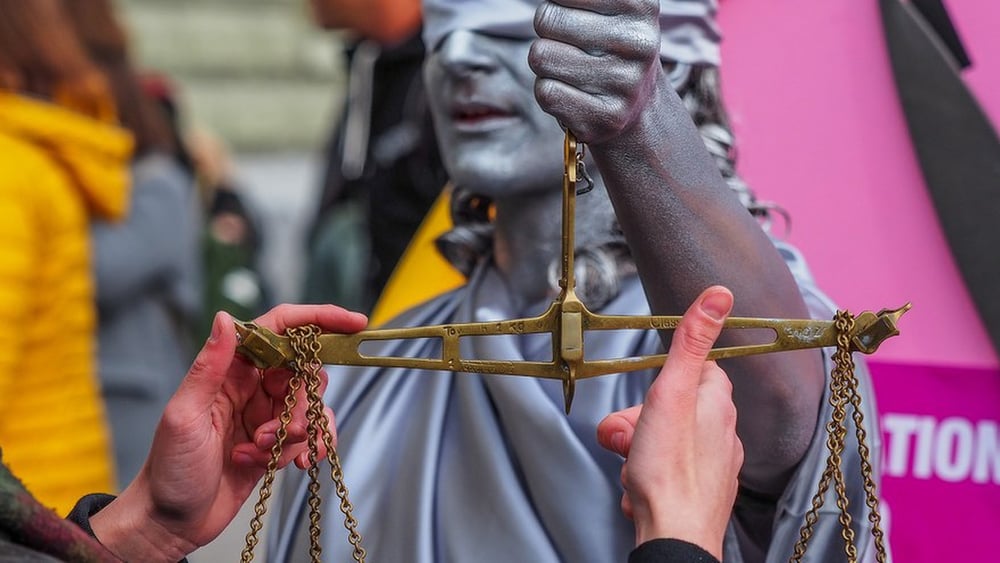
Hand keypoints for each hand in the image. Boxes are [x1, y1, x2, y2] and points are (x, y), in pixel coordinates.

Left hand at [90, 305, 367, 561]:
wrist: (172, 522)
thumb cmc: (169, 471)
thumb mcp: (185, 415)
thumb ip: (209, 366)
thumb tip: (225, 318)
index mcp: (229, 370)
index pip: (279, 329)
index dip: (318, 319)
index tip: (353, 323)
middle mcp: (251, 387)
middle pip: (305, 370)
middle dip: (304, 400)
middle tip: (282, 430)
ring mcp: (266, 415)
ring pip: (311, 405)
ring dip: (300, 430)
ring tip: (266, 452)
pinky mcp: (276, 443)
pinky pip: (312, 433)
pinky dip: (311, 446)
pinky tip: (295, 462)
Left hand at [529, 0, 663, 144]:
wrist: (639, 106)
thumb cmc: (609, 47)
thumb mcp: (607, 9)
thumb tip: (548, 4)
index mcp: (640, 6)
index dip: (558, 4)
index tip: (575, 16)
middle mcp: (638, 43)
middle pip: (546, 18)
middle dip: (548, 31)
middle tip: (573, 45)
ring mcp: (624, 83)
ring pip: (540, 56)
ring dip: (546, 64)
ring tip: (574, 70)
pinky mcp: (606, 118)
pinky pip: (545, 92)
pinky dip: (548, 93)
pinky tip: (573, 94)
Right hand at [597, 286, 743, 559]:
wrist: (673, 535)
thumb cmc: (668, 468)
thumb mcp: (672, 391)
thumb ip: (690, 341)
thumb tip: (719, 295)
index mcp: (718, 403)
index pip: (695, 371)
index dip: (663, 381)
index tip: (649, 394)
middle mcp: (723, 433)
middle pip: (673, 409)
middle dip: (639, 421)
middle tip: (628, 436)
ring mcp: (714, 467)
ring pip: (665, 442)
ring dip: (639, 450)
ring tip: (632, 465)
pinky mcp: (701, 494)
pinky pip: (666, 473)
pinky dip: (648, 477)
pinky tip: (640, 486)